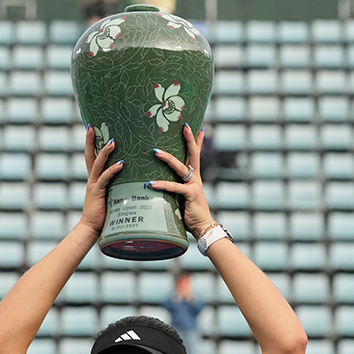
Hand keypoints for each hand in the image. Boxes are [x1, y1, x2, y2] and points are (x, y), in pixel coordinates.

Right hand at [78, 125, 121, 234]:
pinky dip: (112, 170)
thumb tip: (133, 178)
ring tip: (112, 141)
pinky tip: (121, 164)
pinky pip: (105, 179)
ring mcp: (94, 185)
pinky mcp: (98, 193)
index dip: (90, 143)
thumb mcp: (111, 196)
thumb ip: (118, 186)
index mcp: (94, 179)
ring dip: (105, 152)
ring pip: (97, 164)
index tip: (91, 128)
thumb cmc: (104, 214)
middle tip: (92, 126)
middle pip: (90, 156)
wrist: (91, 229)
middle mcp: (92, 179)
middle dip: (90, 141)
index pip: (91, 157)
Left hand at [145, 124, 212, 238]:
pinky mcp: (190, 195)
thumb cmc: (190, 214)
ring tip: (155, 151)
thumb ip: (173, 189)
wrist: (203, 227)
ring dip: (168, 158)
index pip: (196, 155)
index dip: (197, 142)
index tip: (198, 127)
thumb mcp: (181, 197)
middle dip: (189, 139)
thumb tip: (156, 183)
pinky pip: (174, 187)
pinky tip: (150, 183)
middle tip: (184, 126)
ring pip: (181, 167)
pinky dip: (162, 185)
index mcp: (194, 178)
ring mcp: (194, 185)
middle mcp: (195, 179)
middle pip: (193, 154)